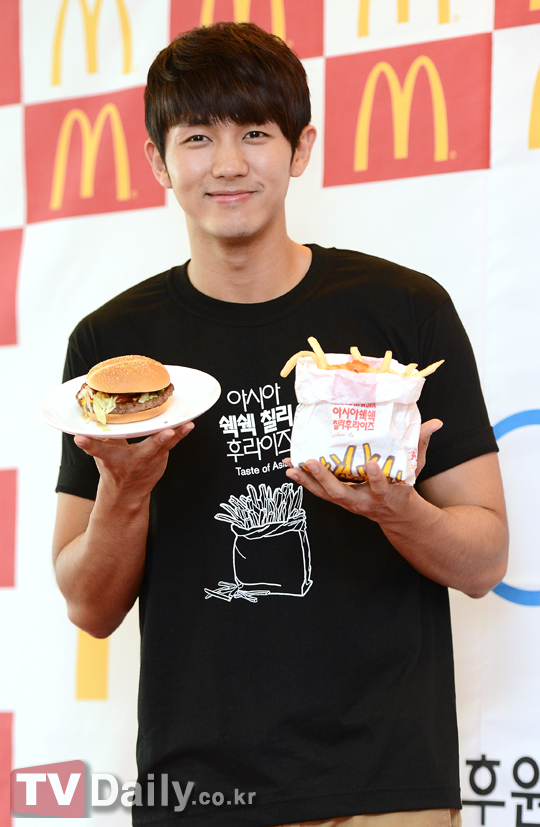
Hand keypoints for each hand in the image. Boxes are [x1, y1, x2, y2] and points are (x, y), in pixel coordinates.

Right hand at [73, 422, 193, 499]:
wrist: (127, 493)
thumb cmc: (114, 467)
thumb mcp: (104, 454)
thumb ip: (100, 437)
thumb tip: (91, 412)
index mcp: (112, 459)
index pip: (97, 451)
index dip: (88, 445)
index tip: (79, 438)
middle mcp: (133, 461)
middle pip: (145, 451)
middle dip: (156, 442)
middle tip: (167, 433)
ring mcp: (150, 461)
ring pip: (164, 446)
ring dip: (176, 436)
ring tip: (187, 425)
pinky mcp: (162, 457)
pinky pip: (172, 443)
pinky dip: (181, 433)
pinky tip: (189, 423)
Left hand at [284, 419, 441, 521]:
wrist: (397, 516)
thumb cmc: (404, 486)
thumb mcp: (415, 467)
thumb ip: (420, 444)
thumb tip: (436, 422)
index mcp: (386, 492)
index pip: (382, 486)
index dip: (376, 477)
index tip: (372, 465)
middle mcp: (364, 500)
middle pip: (342, 493)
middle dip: (325, 478)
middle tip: (311, 462)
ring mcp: (349, 502)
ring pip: (326, 494)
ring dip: (308, 480)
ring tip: (292, 466)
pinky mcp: (339, 500)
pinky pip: (319, 492)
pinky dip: (305, 482)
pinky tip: (291, 470)